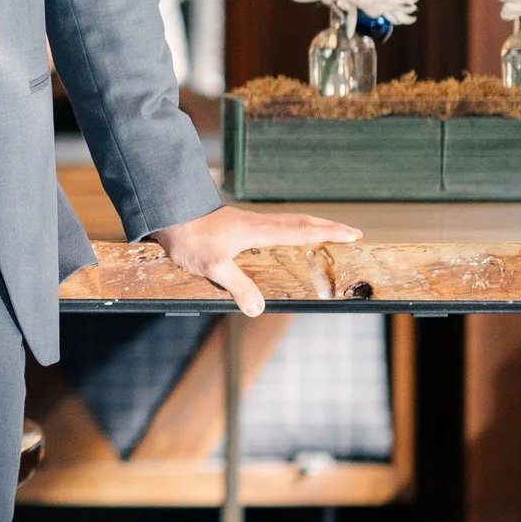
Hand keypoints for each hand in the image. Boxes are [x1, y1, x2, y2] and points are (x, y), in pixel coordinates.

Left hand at [148, 200, 360, 317]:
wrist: (168, 212)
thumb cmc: (189, 238)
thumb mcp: (213, 267)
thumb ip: (237, 287)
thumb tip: (258, 309)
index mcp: (258, 231)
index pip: (302, 230)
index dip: (328, 233)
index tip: (352, 234)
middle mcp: (258, 223)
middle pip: (301, 221)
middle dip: (327, 226)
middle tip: (351, 232)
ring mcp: (248, 221)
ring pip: (288, 221)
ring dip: (310, 225)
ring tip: (325, 232)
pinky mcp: (237, 223)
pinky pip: (274, 224)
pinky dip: (290, 227)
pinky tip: (284, 236)